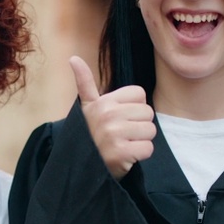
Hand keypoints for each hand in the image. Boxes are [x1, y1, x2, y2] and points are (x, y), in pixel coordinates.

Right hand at [70, 55, 154, 179]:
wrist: (80, 165)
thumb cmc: (89, 133)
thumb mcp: (86, 107)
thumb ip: (84, 82)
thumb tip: (73, 58)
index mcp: (103, 102)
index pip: (140, 94)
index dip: (134, 108)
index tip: (120, 118)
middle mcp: (108, 115)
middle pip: (148, 113)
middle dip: (139, 125)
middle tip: (122, 134)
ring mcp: (114, 134)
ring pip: (150, 130)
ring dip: (141, 140)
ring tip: (124, 144)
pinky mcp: (121, 153)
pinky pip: (148, 148)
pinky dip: (141, 154)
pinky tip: (127, 155)